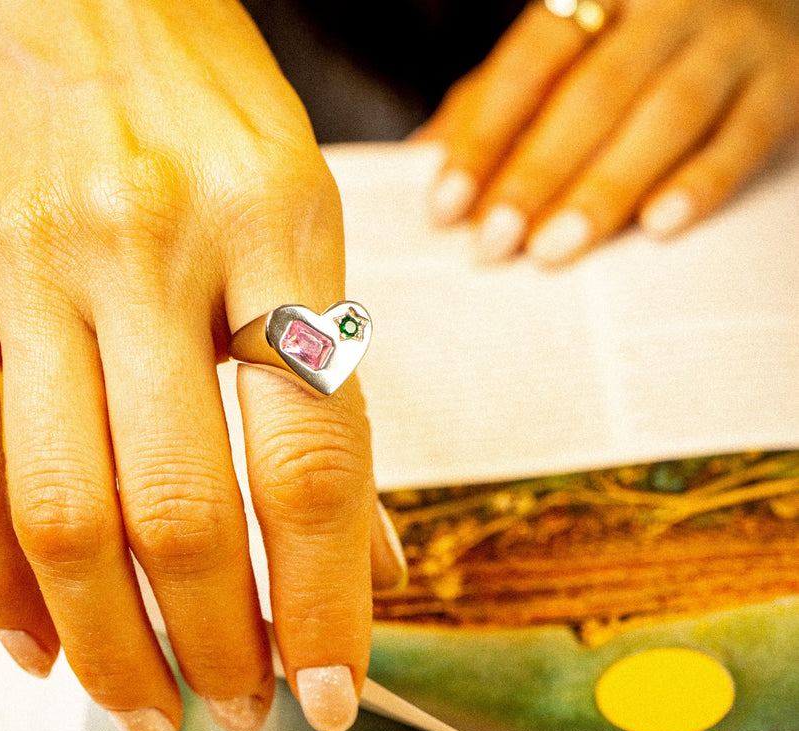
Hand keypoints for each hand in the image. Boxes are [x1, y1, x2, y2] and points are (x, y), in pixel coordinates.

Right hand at [0, 0, 405, 730]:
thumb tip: (368, 552)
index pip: (311, 462)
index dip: (325, 602)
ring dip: (106, 643)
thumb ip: (330, 391)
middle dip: (214, 645)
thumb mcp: (304, 222)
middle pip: (180, 511)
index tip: (330, 694)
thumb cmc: (206, 113)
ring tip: (144, 710)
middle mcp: (148, 252)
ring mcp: (25, 267)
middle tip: (238, 711)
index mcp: (276, 230)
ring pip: (59, 510)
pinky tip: (34, 644)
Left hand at [420, 0, 798, 264]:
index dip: (483, 136)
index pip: (530, 62)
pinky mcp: (784, 84)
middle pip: (594, 93)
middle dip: (536, 175)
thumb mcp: (564, 53)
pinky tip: (658, 228)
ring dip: (604, 190)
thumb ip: (495, 99)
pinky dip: (701, 183)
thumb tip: (421, 159)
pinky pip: (743, 136)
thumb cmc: (635, 41)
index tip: (444, 208)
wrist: (765, 0)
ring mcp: (732, 41)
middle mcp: (667, 7)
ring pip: (666, 116)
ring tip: (553, 252)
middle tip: (492, 246)